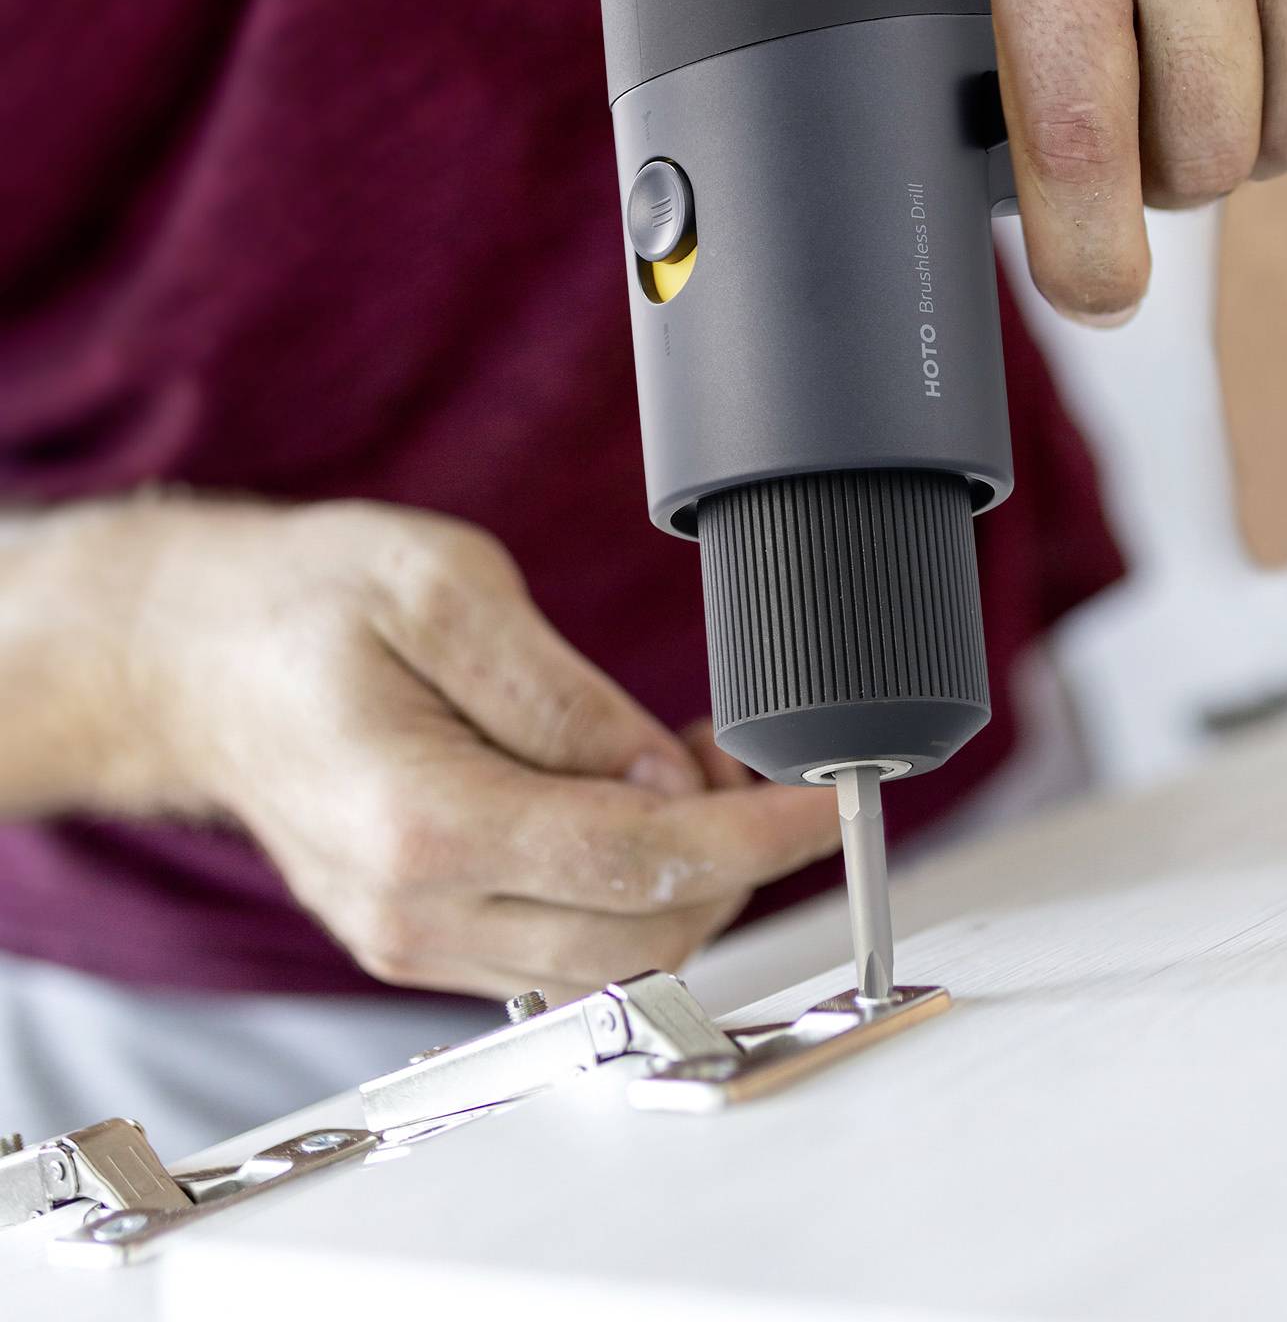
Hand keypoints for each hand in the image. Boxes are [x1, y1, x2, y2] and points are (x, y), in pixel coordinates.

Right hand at [119, 496, 840, 997]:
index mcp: (422, 823)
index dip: (754, 837)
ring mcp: (414, 940)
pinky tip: (636, 804)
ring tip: (696, 767)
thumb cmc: (307, 604)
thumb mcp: (446, 588)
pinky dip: (630, 893)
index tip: (830, 801)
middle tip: (751, 754)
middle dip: (732, 855)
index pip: (633, 865)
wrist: (195, 659)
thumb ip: (564, 696)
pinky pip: (563, 948)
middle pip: (639, 934)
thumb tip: (667, 776)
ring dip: (687, 879)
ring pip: (610, 958)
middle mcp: (416, 911)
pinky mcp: (423, 938)